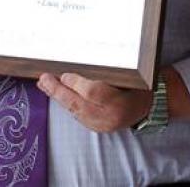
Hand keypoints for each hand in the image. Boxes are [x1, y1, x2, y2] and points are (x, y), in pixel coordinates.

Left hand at [37, 72, 152, 132]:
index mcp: (120, 102)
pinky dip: (65, 103)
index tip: (64, 74)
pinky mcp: (96, 128)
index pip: (93, 93)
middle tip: (44, 79)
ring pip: (74, 110)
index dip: (76, 83)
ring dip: (58, 97)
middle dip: (58, 91)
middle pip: (78, 104)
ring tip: (44, 84)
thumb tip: (83, 62)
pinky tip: (56, 94)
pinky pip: (77, 115)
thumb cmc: (137, 85)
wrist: (145, 106)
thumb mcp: (128, 75)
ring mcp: (101, 125)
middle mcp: (109, 117)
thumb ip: (107, 71)